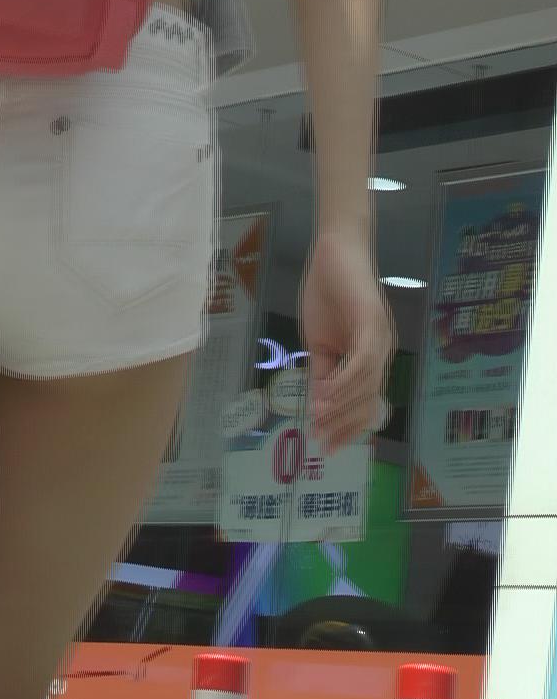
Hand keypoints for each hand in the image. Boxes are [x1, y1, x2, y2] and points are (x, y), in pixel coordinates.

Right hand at [301, 227, 394, 455]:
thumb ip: (322, 372)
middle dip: (345, 425)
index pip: (365, 402)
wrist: (335, 251)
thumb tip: (317, 405)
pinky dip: (344, 381)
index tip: (326, 447)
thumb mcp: (319, 342)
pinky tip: (325, 394)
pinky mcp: (372, 322)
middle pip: (369, 400)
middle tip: (323, 442)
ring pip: (366, 384)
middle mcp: (381, 352)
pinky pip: (362, 360)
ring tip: (317, 420)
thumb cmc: (328, 292)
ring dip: (340, 406)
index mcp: (370, 358)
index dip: (347, 427)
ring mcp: (379, 338)